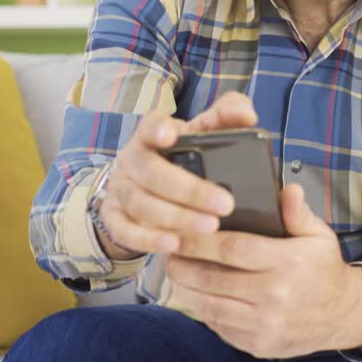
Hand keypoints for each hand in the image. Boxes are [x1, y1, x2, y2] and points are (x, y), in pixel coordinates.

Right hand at [93, 92, 257, 260]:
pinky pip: (125, 231)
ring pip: (142, 204)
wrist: (148, 188)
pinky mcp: (114, 218)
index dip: (158, 129)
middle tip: (226, 204)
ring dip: (177, 217)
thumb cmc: (184, 156)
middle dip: (189, 190)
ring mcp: (120, 189)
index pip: (150, 126)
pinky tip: (174, 245)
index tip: (172, 135)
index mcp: (152, 134)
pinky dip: (148, 240)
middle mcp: (132, 159)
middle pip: (152, 172)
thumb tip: (248, 115)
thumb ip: (225, 118)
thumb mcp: (202, 134)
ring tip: (211, 227)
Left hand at [165, 183, 361, 357]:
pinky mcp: (258, 344)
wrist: (343, 315)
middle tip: (168, 250)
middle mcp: (275, 296)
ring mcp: (265, 324)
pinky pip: (219, 326)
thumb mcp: (319, 236)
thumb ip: (298, 212)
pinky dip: (203, 310)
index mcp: (288, 263)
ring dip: (186, 288)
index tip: (180, 229)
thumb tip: (287, 189)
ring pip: (210, 306)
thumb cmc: (324, 269)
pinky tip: (196, 294)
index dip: (201, 239)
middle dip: (183, 264)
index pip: (234, 249)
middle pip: (213, 279)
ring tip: (176, 271)